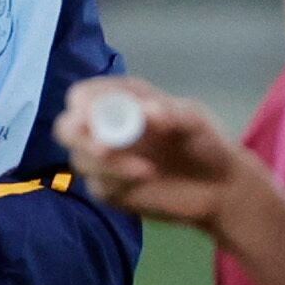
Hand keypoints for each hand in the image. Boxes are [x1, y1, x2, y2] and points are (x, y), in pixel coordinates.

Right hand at [57, 75, 245, 228]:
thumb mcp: (194, 121)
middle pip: (66, 128)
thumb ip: (171, 113)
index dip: (83, 104)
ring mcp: (104, 160)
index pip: (83, 95)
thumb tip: (146, 111)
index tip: (92, 116)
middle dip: (78, 137)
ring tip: (146, 170)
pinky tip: (146, 178)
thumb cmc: (204, 143)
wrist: (218, 187)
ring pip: (79, 160)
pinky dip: (118, 182)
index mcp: (121, 100)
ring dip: (108, 165)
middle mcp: (104, 127)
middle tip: (103, 149)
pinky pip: (97, 185)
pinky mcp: (108, 189)